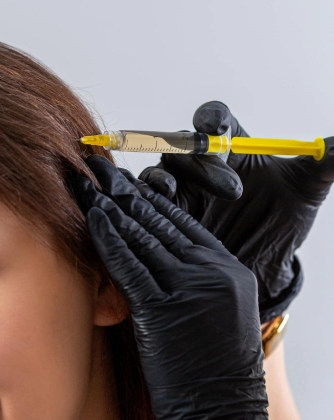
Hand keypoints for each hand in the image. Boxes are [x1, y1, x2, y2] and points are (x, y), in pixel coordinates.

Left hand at [69, 155, 311, 419]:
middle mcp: (216, 273)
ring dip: (109, 207)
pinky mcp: (169, 309)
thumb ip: (182, 292)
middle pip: (161, 220)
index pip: (180, 223)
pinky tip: (89, 219)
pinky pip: (132, 264)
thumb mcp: (203, 326)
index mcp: (228, 272)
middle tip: (91, 166)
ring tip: (82, 182)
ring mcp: (195, 289)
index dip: (144, 200)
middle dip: (123, 193)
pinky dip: (109, 239)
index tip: (116, 181)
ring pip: (145, 236)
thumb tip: (142, 273)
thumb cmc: (206, 386)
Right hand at [138, 101, 333, 321]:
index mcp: (231, 145)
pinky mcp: (159, 213)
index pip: (214, 118)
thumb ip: (327, 161)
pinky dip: (142, 199)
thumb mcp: (309, 188)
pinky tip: (157, 209)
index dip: (212, 119)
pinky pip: (142, 199)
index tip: (220, 128)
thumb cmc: (282, 220)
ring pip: (159, 170)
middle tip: (233, 190)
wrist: (262, 263)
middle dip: (202, 162)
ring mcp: (177, 186)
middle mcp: (199, 161)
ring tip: (180, 197)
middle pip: (184, 144)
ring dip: (168, 180)